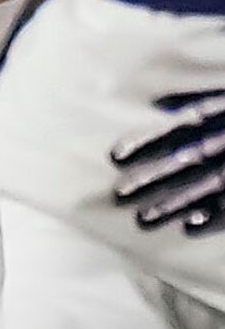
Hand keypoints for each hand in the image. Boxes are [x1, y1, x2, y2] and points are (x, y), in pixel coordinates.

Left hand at [113, 90, 224, 233]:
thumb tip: (164, 101)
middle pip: (187, 160)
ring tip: (143, 219)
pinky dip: (214, 218)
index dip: (146, 140)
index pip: (179, 128)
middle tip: (120, 195)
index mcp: (223, 115)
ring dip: (174, 204)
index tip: (115, 155)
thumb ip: (204, 98)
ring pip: (208, 187)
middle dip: (153, 178)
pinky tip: (188, 229)